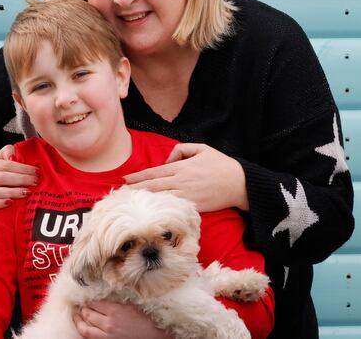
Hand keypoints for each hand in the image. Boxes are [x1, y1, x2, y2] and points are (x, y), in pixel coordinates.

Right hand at [0, 145, 36, 213]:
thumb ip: (7, 153)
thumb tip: (14, 156)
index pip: (6, 165)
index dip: (22, 168)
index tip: (36, 172)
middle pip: (1, 177)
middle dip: (20, 180)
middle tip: (34, 182)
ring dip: (11, 192)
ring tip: (26, 193)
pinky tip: (9, 203)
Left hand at [73, 300, 169, 338]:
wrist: (154, 336)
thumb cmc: (146, 320)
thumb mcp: (131, 305)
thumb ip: (116, 301)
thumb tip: (102, 296)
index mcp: (115, 310)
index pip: (94, 302)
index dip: (88, 299)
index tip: (86, 297)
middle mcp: (109, 323)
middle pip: (87, 313)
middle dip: (83, 309)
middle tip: (81, 305)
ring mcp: (107, 336)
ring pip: (85, 328)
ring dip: (79, 321)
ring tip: (77, 316)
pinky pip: (90, 338)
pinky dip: (85, 332)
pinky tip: (83, 327)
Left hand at [123, 143, 248, 211]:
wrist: (239, 183)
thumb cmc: (221, 164)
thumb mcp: (201, 148)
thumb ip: (182, 149)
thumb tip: (168, 158)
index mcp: (181, 167)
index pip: (154, 172)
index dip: (138, 176)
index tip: (125, 179)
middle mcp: (181, 181)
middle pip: (153, 186)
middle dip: (136, 190)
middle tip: (121, 194)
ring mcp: (187, 195)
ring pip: (161, 198)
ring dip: (145, 201)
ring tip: (131, 203)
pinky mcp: (193, 206)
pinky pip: (174, 207)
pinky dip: (161, 209)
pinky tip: (152, 212)